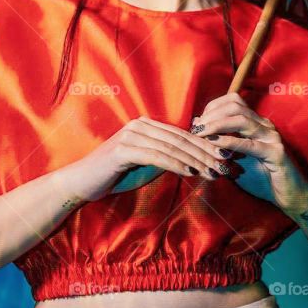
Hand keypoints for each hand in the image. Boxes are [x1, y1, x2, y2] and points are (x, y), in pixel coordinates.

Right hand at [65, 116, 231, 201]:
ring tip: (213, 171)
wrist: (82, 182)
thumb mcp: (146, 164)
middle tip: (225, 164)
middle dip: (206, 152)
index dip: (206, 145)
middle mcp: (140, 125)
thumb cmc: (115, 174)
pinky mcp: (124, 150)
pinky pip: (157, 156)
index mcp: (147, 125)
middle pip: (181, 139)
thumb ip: (166, 158)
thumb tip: (195, 162)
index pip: (183, 134)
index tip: (225, 157)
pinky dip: (176, 164)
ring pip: (172, 147)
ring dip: (196, 160)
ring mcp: (131, 135)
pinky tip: (191, 172)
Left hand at [189, 92, 307, 213]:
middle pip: (235, 106)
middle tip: (196, 128)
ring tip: (201, 134)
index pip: (233, 101)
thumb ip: (221, 145)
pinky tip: (215, 144)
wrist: (289, 196)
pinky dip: (229, 141)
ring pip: (242, 119)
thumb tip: (199, 127)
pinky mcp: (276, 153)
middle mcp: (265, 126)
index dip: (212, 108)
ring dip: (217, 124)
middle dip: (211, 114)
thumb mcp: (236, 159)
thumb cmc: (262, 179)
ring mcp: (272, 138)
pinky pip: (249, 144)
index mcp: (257, 123)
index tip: (198, 123)